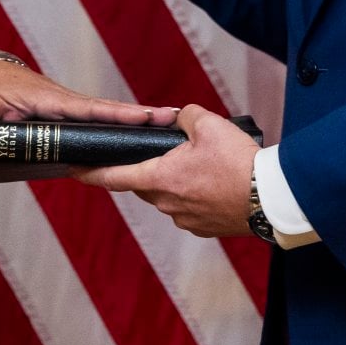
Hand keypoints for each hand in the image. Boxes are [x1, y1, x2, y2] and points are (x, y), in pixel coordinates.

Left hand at [0, 59, 177, 126]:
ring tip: (169, 126)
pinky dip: (120, 124)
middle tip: (170, 118)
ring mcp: (70, 107)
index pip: (89, 110)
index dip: (116, 115)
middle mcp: (67, 102)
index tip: (142, 117)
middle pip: (108, 111)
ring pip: (107, 115)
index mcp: (52, 101)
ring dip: (135, 120)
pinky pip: (98, 120)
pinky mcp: (69, 113)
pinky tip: (140, 134)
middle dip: (139, 115)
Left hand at [75, 105, 258, 236]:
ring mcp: (185, 219)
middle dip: (145, 169)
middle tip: (159, 154)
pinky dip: (194, 196)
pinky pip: (189, 209)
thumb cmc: (239, 162)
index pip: (114, 177)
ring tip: (199, 166)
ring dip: (174, 182)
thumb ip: (185, 116)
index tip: (73, 170)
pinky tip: (213, 183)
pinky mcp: (204, 228)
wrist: (271, 199)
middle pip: (143, 185)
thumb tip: (179, 118)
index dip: (91, 173)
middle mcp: (166, 203)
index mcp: (160, 178)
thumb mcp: (209, 124)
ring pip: (167, 197)